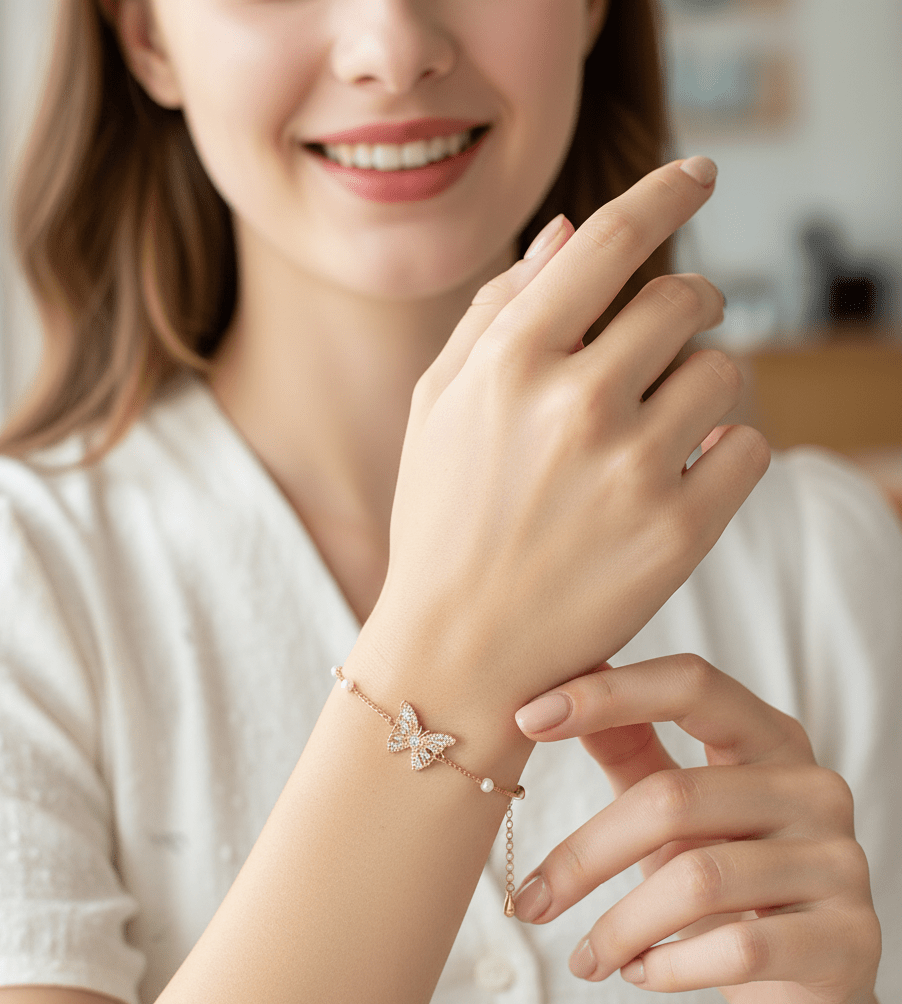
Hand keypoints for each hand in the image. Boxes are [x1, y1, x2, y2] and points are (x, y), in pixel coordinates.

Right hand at [363, 158, 769, 713]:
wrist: (460, 648)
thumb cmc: (441, 519)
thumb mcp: (438, 405)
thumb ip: (496, 309)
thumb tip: (567, 230)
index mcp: (510, 361)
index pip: (611, 241)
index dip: (664, 190)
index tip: (699, 171)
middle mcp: (576, 404)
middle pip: (683, 300)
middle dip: (685, 307)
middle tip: (670, 334)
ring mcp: (633, 470)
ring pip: (725, 371)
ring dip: (704, 383)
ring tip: (666, 420)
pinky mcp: (679, 533)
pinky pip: (749, 447)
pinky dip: (729, 448)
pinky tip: (686, 468)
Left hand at [512, 656, 881, 1003]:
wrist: (810, 976)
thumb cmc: (731, 873)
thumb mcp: (678, 806)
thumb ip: (629, 744)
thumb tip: (556, 685)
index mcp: (769, 736)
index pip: (690, 683)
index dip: (607, 693)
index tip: (527, 717)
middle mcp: (812, 786)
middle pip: (674, 796)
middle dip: (586, 855)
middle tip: (530, 900)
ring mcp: (838, 860)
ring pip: (698, 879)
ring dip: (620, 926)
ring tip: (585, 956)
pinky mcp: (849, 937)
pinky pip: (739, 949)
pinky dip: (669, 967)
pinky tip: (638, 973)